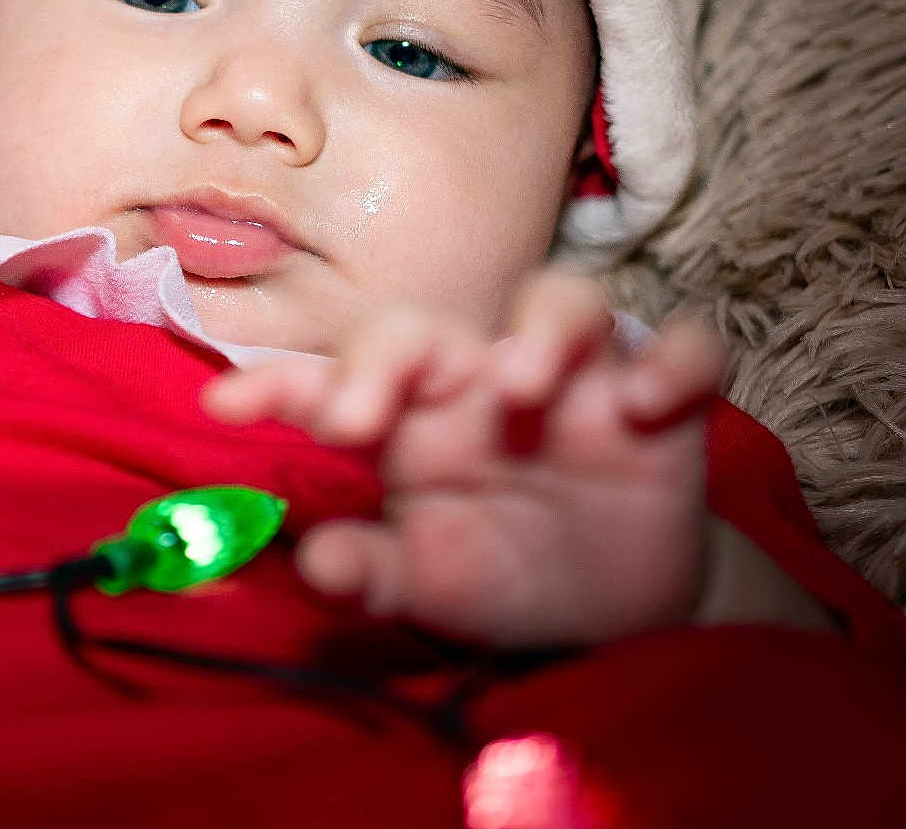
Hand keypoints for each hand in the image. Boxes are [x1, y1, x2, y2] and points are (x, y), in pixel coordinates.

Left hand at [202, 270, 726, 648]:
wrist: (617, 607)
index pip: (332, 380)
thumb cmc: (502, 572)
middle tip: (360, 415)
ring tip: (520, 387)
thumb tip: (315, 564)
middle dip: (387, 354)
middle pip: (428, 323)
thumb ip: (373, 574)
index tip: (222, 407)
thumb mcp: (432, 586)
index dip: (276, 385)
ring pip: (561, 298)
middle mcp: (480, 378)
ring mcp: (577, 380)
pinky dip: (675, 361)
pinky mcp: (665, 400)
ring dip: (541, 331)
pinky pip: (684, 348)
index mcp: (410, 419)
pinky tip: (652, 405)